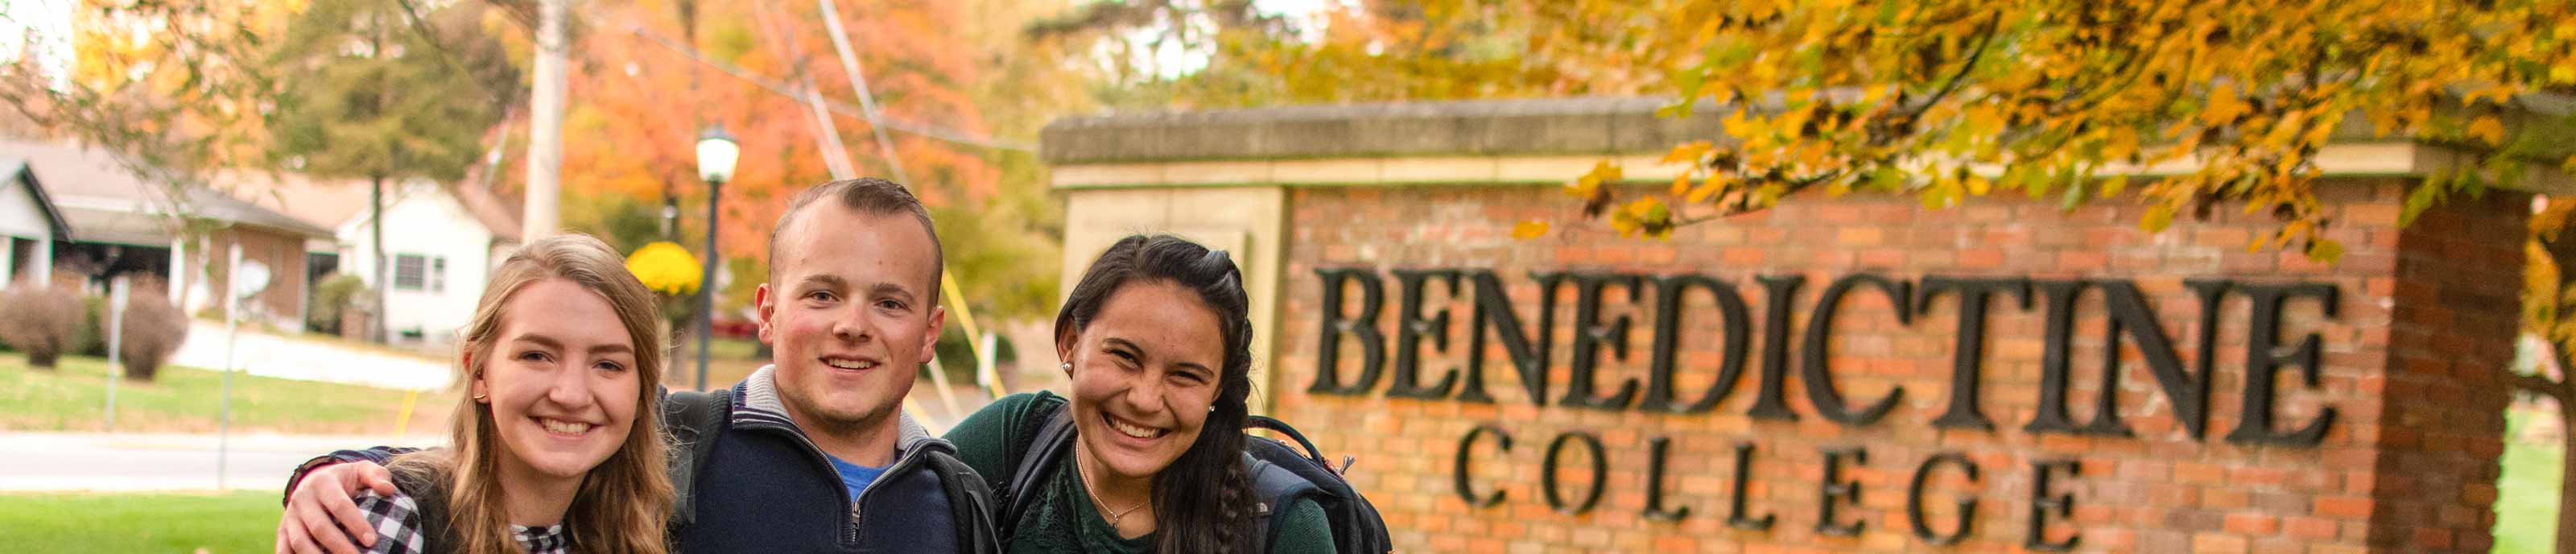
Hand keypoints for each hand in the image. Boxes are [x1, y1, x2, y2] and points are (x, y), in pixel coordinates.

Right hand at [274, 460, 393, 553]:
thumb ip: (377, 476)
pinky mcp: (283, 530)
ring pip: (300, 541)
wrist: (313, 480)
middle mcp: (302, 498)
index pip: (340, 505)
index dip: (356, 524)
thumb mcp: (361, 470)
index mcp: (323, 483)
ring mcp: (290, 515)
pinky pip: (284, 549)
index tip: (372, 541)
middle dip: (339, 546)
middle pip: (319, 527)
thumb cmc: (346, 479)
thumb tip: (388, 490)